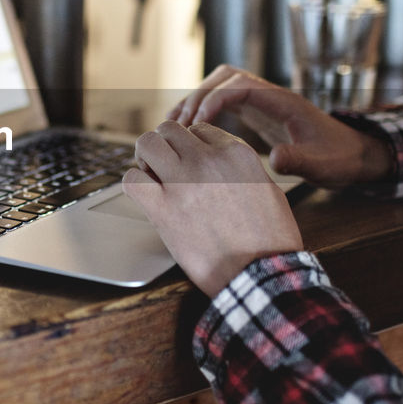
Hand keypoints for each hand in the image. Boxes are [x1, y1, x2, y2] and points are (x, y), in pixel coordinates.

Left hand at [123, 120, 301, 297]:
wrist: (261, 274)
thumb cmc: (270, 239)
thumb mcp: (267, 189)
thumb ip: (241, 169)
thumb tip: (222, 165)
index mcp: (235, 153)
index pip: (199, 130)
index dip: (192, 146)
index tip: (191, 163)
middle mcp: (207, 160)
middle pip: (170, 129)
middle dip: (166, 145)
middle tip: (166, 165)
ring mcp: (183, 182)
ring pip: (147, 143)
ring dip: (146, 157)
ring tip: (152, 174)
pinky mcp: (163, 209)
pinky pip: (132, 179)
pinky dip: (135, 184)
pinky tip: (145, 196)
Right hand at [168, 64, 392, 188]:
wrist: (353, 156)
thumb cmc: (339, 158)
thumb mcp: (322, 165)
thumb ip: (299, 160)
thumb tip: (274, 160)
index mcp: (283, 101)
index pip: (240, 85)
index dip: (214, 98)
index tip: (197, 122)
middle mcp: (269, 95)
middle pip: (225, 78)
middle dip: (199, 95)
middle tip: (181, 124)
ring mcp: (262, 102)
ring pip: (220, 86)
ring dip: (196, 99)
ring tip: (174, 123)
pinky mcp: (257, 113)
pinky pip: (223, 101)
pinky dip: (203, 110)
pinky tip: (188, 128)